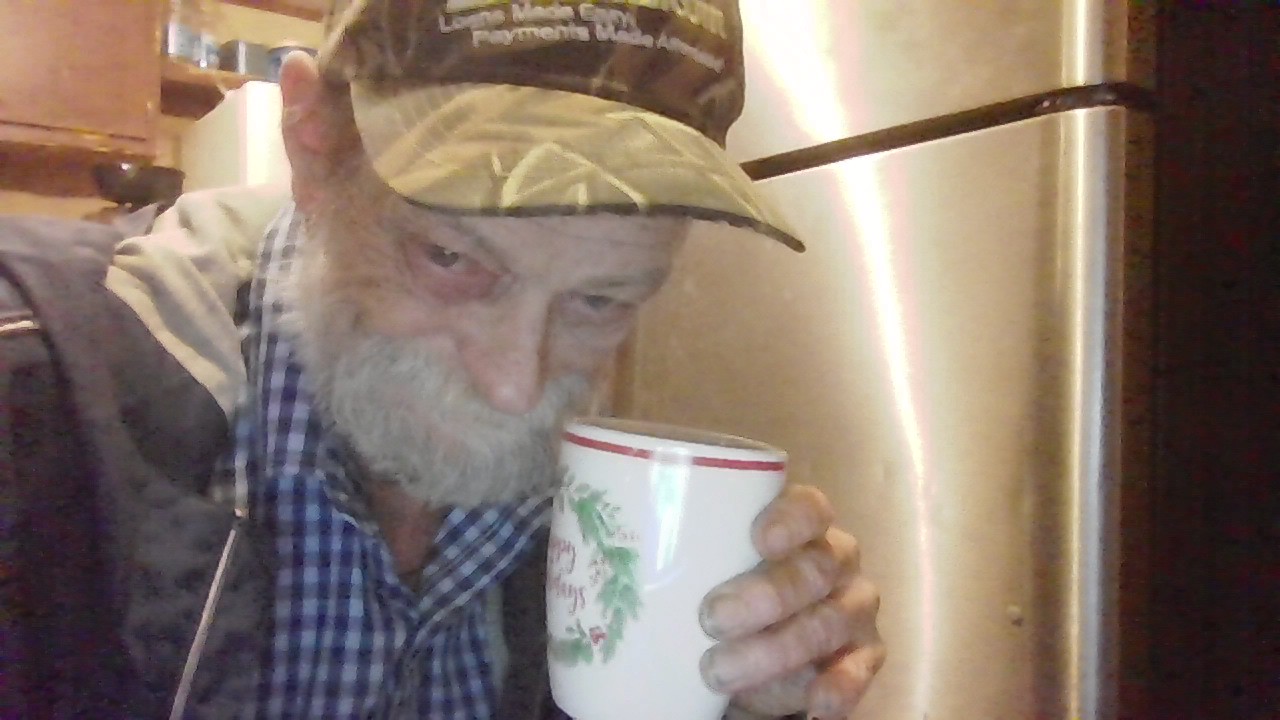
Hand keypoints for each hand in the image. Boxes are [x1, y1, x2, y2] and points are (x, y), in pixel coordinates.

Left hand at [698, 485, 884, 718]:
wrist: (750, 654)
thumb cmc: (722, 593)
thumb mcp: (706, 570)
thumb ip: (685, 554)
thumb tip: (615, 553)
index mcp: (800, 526)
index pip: (809, 508)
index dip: (791, 519)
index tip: (758, 540)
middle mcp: (836, 560)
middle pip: (816, 569)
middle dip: (766, 596)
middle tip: (711, 619)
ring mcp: (854, 608)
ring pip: (830, 622)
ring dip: (777, 649)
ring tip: (719, 672)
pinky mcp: (865, 656)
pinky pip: (859, 671)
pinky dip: (839, 687)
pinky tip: (815, 704)